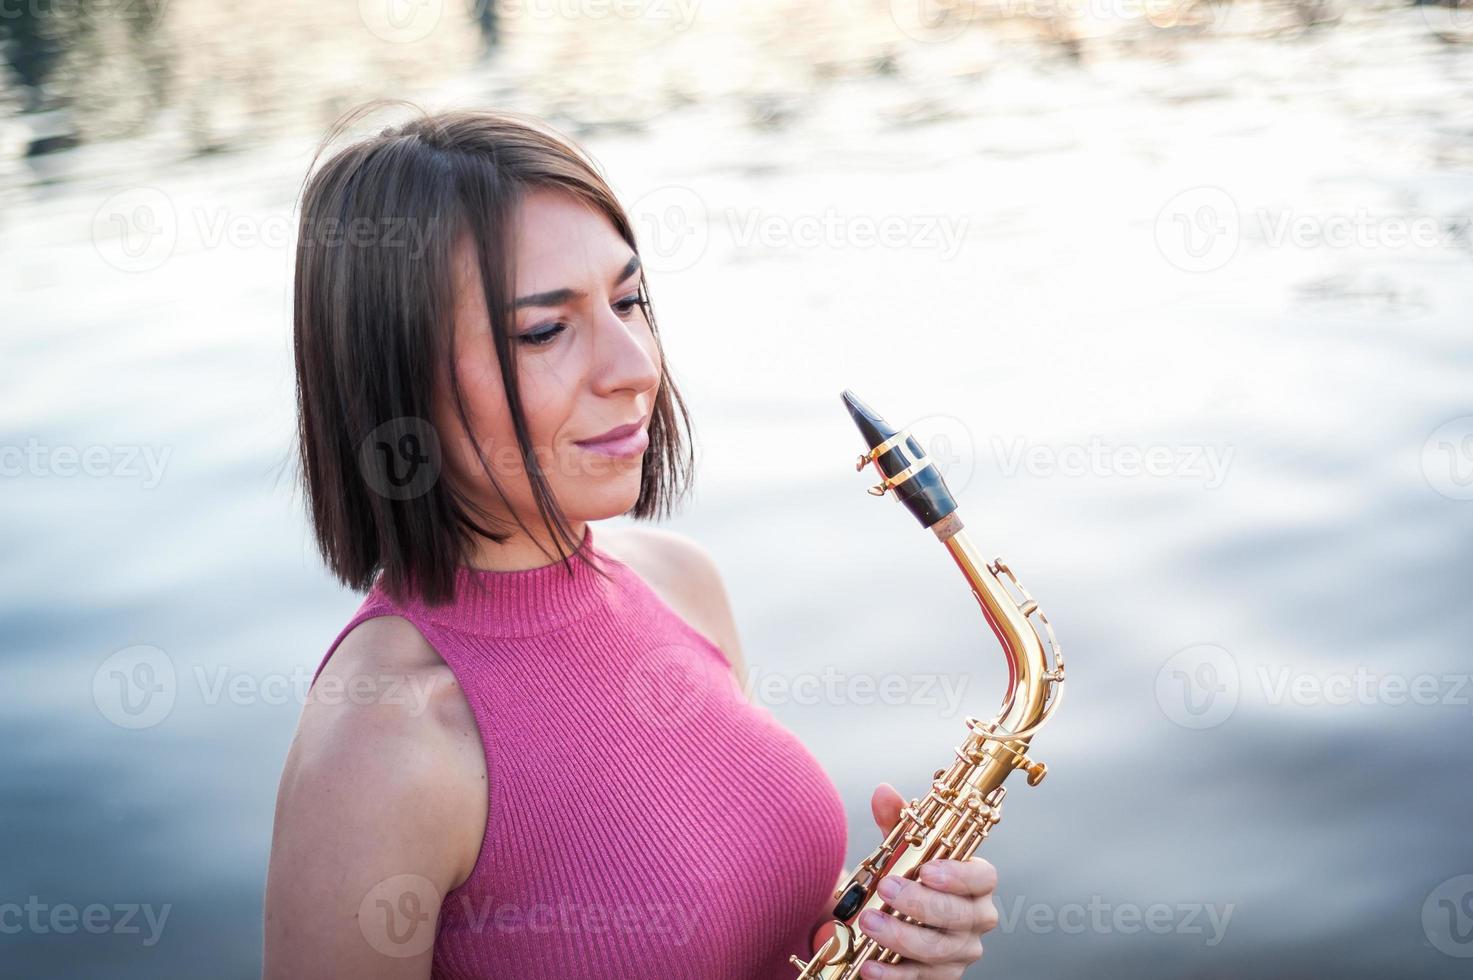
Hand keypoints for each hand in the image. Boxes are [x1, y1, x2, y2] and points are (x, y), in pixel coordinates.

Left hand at [856, 783, 999, 979]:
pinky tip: (870, 965)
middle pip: (959, 916)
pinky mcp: (940, 978)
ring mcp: (959, 953)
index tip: (928, 870)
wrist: (891, 920)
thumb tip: (883, 792)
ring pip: (938, 950)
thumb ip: (896, 823)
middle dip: (920, 904)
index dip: (960, 875)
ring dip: (901, 936)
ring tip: (868, 922)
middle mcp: (974, 920)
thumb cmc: (906, 879)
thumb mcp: (901, 851)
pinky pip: (919, 979)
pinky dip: (893, 974)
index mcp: (974, 883)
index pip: (984, 878)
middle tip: (885, 889)